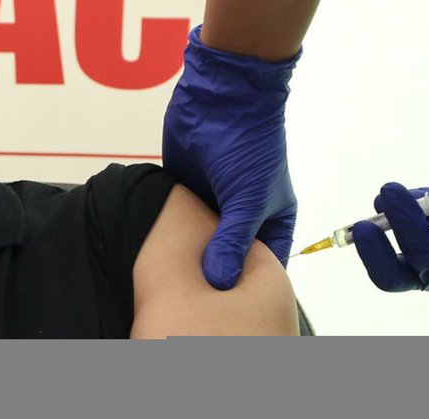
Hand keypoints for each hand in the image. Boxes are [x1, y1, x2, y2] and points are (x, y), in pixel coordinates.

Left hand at [163, 27, 297, 289]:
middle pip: (231, 256)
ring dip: (192, 258)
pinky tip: (157, 261)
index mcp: (271, 219)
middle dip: (217, 277)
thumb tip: (218, 281)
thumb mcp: (247, 201)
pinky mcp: (187, 192)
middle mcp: (244, 216)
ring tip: (175, 290)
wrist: (222, 97)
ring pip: (202, 242)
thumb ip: (231, 242)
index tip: (231, 312)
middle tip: (199, 308)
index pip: (264, 264)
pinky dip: (171, 237)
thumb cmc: (251, 146)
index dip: (251, 286)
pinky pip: (179, 223)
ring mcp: (215, 204)